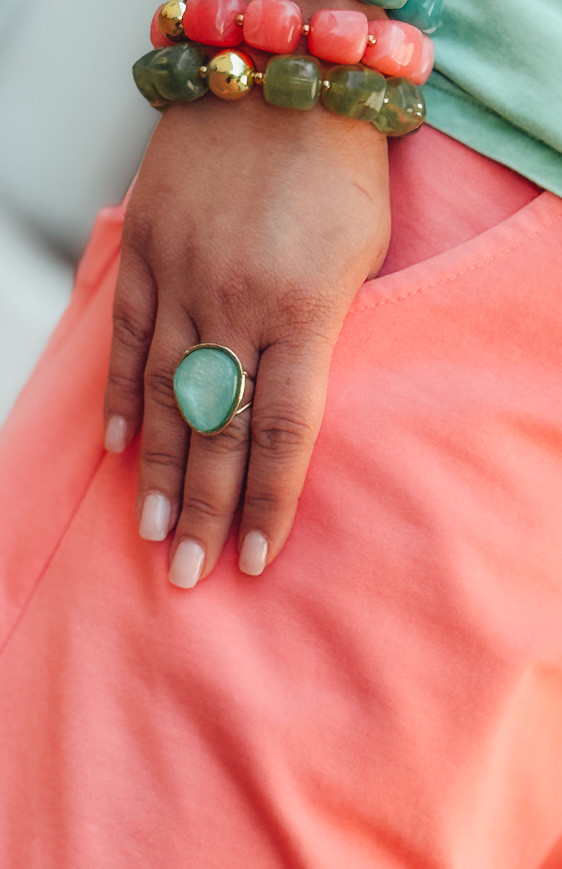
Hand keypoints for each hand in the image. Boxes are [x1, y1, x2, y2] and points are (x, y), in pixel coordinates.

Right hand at [104, 93, 389, 588]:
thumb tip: (289, 406)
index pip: (284, 432)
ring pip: (166, 395)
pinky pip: (128, 336)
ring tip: (151, 533)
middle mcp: (238, 305)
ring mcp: (185, 277)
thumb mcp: (362, 257)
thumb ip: (326, 334)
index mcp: (305, 311)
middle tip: (188, 573)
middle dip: (205, 508)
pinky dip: (123, 395)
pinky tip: (120, 447)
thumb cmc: (337, 171)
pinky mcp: (147, 251)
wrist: (281, 77)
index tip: (253, 557)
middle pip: (219, 429)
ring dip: (158, 471)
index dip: (267, 501)